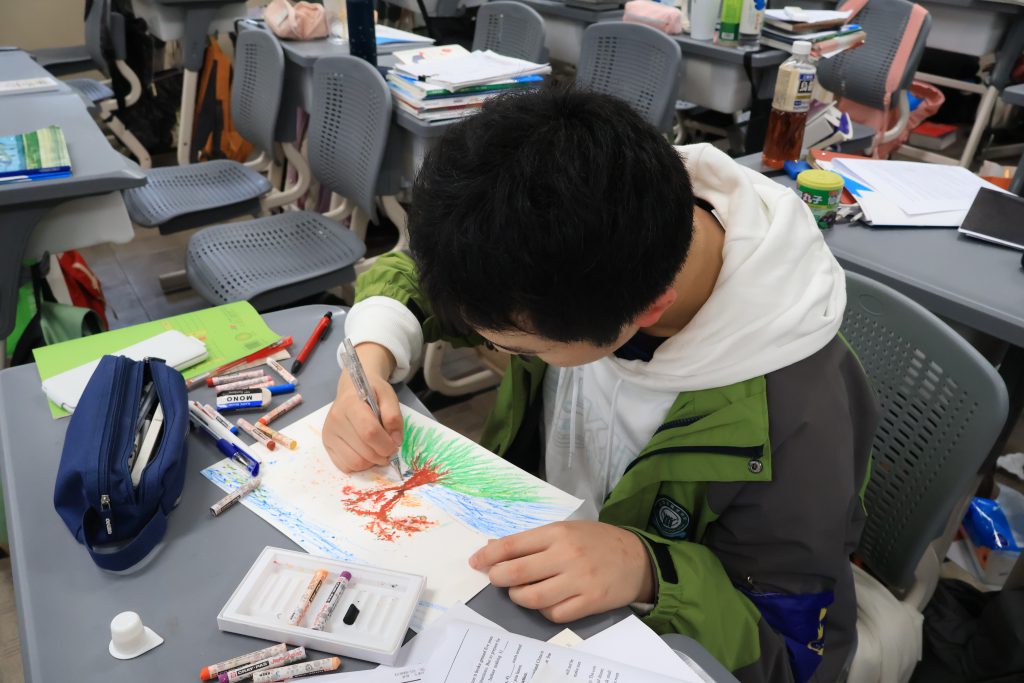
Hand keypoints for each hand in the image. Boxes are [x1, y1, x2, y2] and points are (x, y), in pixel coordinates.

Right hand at [322, 342, 403, 472]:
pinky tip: (365, 453)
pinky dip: (360, 464)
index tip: (395, 444)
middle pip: (364, 451)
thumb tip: (395, 441)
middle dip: (382, 455)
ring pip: (355, 462)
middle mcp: (336, 420)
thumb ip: (394, 417)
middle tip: (389, 448)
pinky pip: (345, 466)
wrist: (352, 390)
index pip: (369, 432)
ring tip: (378, 451)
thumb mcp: (388, 396)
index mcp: (351, 404)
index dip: (386, 444)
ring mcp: (329, 433)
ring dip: (372, 462)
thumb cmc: (372, 392)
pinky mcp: (327, 444)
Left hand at [469, 521, 654, 622]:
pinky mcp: (589, 602)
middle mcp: (566, 555)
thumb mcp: (566, 530)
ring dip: (517, 597)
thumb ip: (533, 540)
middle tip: (495, 579)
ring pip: (532, 597)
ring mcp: (578, 581)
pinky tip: (544, 602)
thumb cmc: (596, 541)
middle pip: (517, 572)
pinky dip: (543, 611)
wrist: (637, 558)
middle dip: (498, 578)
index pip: (513, 545)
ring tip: (518, 592)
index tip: (476, 562)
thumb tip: (495, 547)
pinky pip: (554, 614)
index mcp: (558, 533)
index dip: (489, 555)